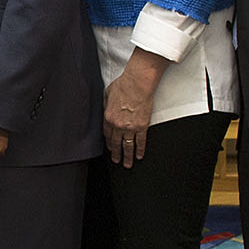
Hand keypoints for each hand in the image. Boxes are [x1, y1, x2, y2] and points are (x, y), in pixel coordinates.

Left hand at [102, 52, 165, 167]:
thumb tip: (107, 107)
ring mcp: (129, 127)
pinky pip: (140, 142)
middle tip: (116, 160)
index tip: (110, 147)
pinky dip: (140, 150)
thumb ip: (106, 104)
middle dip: (115, 153)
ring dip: (127, 156)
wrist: (137, 84)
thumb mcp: (107, 94)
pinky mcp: (142, 127)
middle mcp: (117, 125)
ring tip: (127, 164)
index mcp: (108, 117)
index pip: (107, 134)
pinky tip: (139, 155)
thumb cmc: (124, 85)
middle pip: (115, 143)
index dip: (108, 142)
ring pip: (127, 146)